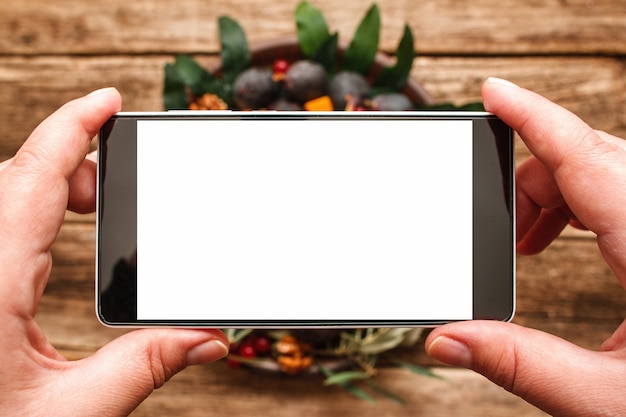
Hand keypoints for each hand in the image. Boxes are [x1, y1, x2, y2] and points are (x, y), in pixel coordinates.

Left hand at [0, 88, 228, 415]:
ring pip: (8, 201)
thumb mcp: (69, 413)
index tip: (108, 100)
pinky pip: (6, 225)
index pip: (30, 179)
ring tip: (104, 199)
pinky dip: (40, 211)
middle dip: (74, 159)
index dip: (71, 128)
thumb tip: (206, 339)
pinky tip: (67, 229)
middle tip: (124, 171)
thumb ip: (142, 369)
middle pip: (17, 180)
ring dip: (57, 187)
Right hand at [426, 77, 625, 416]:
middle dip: (528, 180)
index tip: (493, 92)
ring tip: (524, 243)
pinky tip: (555, 241)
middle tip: (496, 226)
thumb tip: (448, 340)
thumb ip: (523, 366)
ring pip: (603, 174)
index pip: (588, 158)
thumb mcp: (609, 399)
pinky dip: (575, 206)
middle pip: (590, 161)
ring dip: (551, 196)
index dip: (535, 117)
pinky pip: (616, 193)